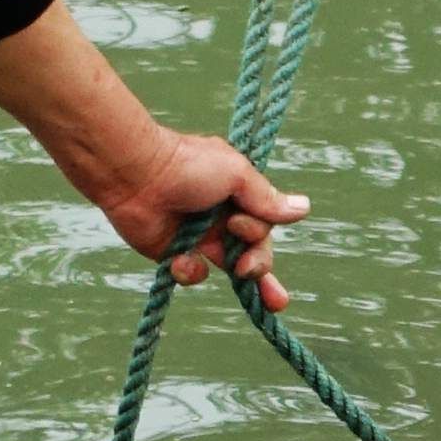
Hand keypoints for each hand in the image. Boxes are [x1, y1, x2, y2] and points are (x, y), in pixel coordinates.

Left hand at [93, 130, 306, 308]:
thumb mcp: (237, 175)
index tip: (242, 231)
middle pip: (254, 253)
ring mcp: (199, 238)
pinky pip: (194, 274)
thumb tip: (305, 208)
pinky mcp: (174, 254)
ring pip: (229, 268)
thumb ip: (267, 198)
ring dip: (234, 272)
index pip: (264, 229)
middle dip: (258, 268)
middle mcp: (222, 218)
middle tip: (246, 269)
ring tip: (228, 268)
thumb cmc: (187, 166)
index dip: (259, 239)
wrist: (135, 174)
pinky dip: (190, 271)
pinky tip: (180, 260)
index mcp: (239, 197)